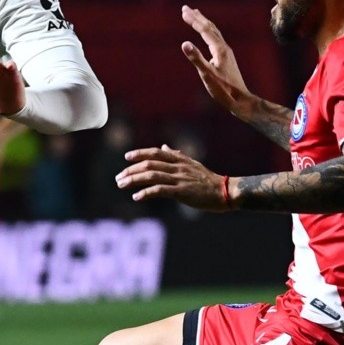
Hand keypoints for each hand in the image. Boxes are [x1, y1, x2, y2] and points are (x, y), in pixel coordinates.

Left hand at [115, 144, 229, 210]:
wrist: (225, 192)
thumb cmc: (208, 179)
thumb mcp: (192, 164)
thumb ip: (177, 156)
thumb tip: (165, 147)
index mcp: (180, 159)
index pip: (156, 153)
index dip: (140, 153)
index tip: (127, 157)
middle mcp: (178, 167)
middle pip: (149, 165)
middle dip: (131, 170)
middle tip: (118, 178)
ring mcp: (180, 179)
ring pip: (151, 176)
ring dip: (133, 180)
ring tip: (122, 185)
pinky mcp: (182, 192)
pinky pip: (160, 190)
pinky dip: (146, 193)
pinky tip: (136, 197)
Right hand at [181, 5, 251, 117]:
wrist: (240, 99)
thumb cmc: (223, 89)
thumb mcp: (207, 75)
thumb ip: (196, 58)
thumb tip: (184, 43)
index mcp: (219, 50)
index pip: (205, 30)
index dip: (194, 20)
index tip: (183, 11)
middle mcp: (224, 48)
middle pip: (210, 28)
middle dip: (198, 18)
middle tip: (186, 8)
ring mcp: (226, 52)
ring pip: (214, 33)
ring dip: (203, 23)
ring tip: (196, 16)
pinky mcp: (226, 58)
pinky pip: (216, 40)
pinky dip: (208, 33)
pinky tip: (207, 37)